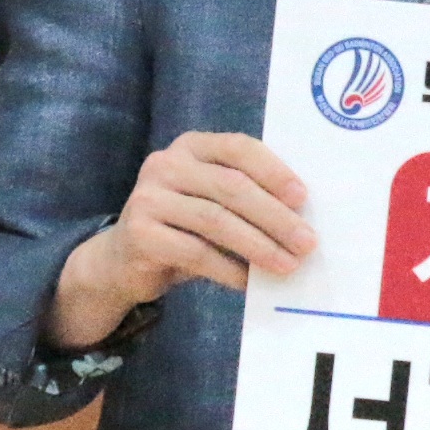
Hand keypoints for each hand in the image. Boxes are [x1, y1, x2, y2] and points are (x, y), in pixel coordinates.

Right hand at [46, 131, 312, 343]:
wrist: (122, 261)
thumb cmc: (184, 230)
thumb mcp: (213, 204)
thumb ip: (248, 199)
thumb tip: (304, 222)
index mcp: (192, 147)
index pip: (238, 148)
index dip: (273, 171)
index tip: (303, 198)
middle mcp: (166, 164)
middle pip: (231, 187)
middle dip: (275, 216)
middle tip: (306, 242)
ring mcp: (148, 197)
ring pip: (215, 220)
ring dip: (258, 246)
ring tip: (287, 265)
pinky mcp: (139, 233)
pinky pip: (195, 252)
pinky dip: (229, 270)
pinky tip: (250, 283)